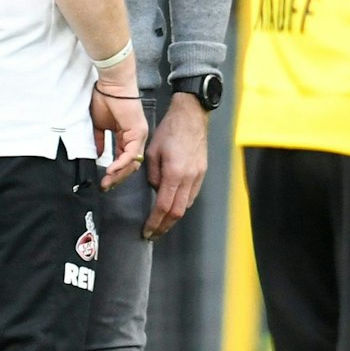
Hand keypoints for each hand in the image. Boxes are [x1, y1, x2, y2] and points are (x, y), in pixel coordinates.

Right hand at [91, 83, 147, 190]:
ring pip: (132, 162)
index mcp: (127, 136)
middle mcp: (135, 138)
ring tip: (107, 181)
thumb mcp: (98, 125)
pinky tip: (111, 169)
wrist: (111, 84)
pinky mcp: (138, 132)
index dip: (114, 172)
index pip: (123, 160)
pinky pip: (131, 154)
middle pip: (130, 165)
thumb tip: (98, 155)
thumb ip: (99, 141)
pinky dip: (121, 163)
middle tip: (105, 186)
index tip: (103, 181)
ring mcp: (139, 136)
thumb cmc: (105, 99)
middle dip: (117, 178)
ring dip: (119, 174)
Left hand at [143, 94, 209, 239]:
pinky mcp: (202, 172)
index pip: (164, 206)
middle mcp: (189, 178)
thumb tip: (155, 189)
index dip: (155, 222)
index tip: (147, 232)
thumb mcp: (152, 151)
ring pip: (186, 205)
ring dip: (173, 217)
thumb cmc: (170, 130)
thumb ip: (152, 175)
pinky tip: (173, 205)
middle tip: (153, 234)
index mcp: (174, 173)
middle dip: (165, 226)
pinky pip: (192, 195)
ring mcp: (198, 176)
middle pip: (178, 212)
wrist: (190, 116)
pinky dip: (181, 204)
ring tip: (161, 222)